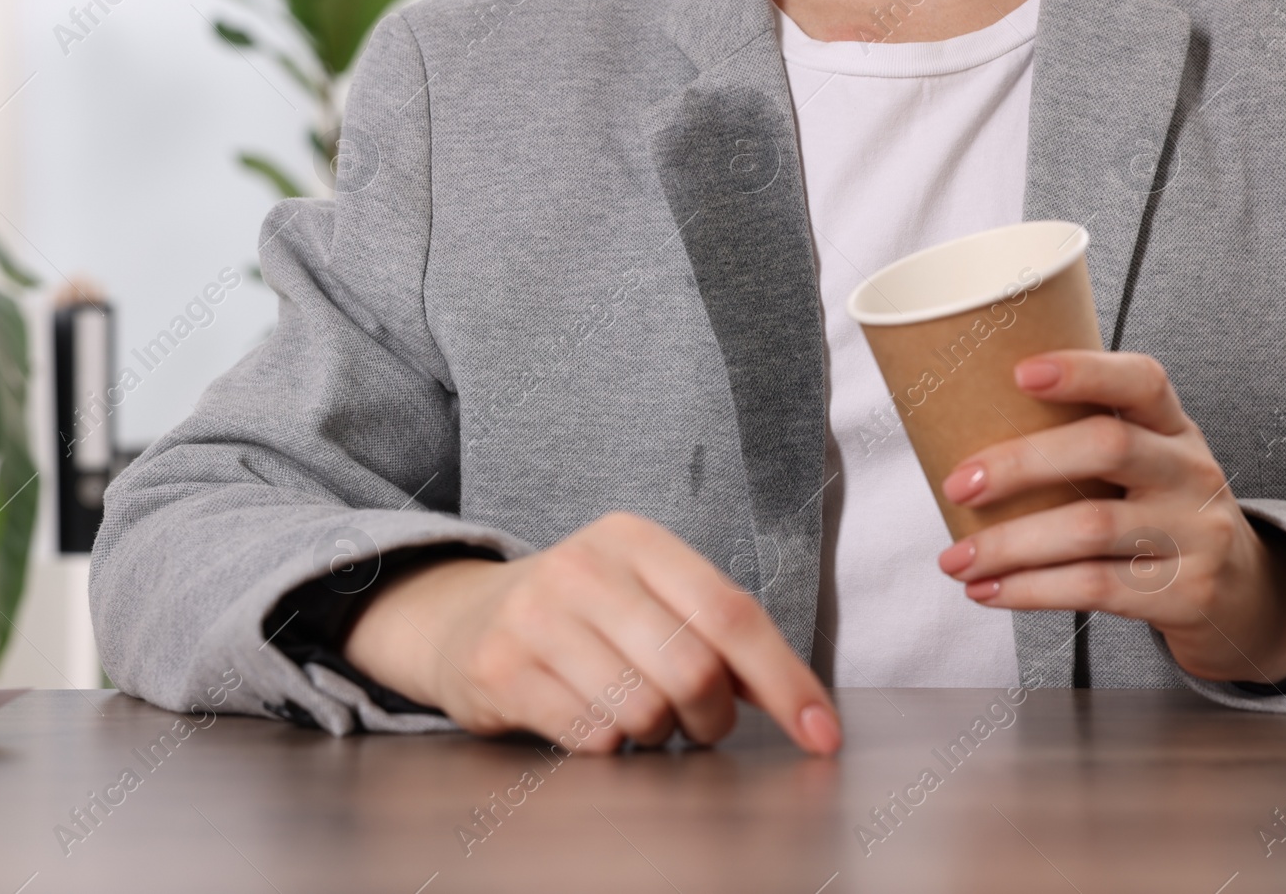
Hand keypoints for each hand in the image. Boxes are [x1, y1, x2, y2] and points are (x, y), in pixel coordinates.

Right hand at [342, 512, 840, 753]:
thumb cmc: (580, 615)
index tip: (822, 735)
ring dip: (655, 735)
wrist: (462, 618)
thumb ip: (718, 634)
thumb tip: (804, 704)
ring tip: (635, 715)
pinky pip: (591, 737)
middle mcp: (584, 566)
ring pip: (643, 711)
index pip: (731, 613)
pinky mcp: (500, 668)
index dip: (785, 682)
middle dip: (710, 717)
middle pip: (693, 670)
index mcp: (634, 539)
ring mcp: (536, 615)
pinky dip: (607, 747)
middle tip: (698, 724)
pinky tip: (590, 719)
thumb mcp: (647, 597)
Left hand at [936, 350, 1285, 682]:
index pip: (1141, 381)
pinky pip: (1094, 587)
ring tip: (953, 560)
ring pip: (1089, 527)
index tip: (1020, 372)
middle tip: (954, 486)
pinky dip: (1029, 590)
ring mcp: (1195, 534)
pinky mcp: (1186, 594)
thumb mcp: (1142, 467)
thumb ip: (1078, 446)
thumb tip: (955, 437)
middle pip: (1106, 447)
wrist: (1244, 596)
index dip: (1084, 371)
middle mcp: (1190, 472)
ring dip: (1007, 544)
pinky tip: (987, 591)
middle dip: (1019, 464)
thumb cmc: (1159, 515)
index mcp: (1173, 428)